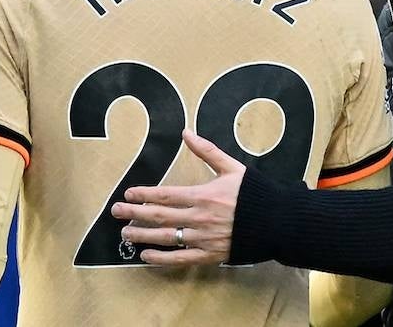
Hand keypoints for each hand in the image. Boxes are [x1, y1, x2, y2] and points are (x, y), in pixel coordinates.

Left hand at [111, 129, 244, 265]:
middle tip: (115, 213)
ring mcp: (203, 238)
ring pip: (166, 238)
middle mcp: (199, 218)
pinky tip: (146, 256)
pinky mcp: (210, 255)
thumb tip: (186, 132)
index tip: (128, 194)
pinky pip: (180, 258)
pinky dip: (161, 259)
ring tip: (125, 234)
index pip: (165, 195)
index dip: (144, 194)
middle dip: (134, 214)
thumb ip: (207, 151)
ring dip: (142, 236)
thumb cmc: (255, 193)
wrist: (277, 221)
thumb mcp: (232, 167)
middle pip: (159, 216)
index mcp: (203, 195)